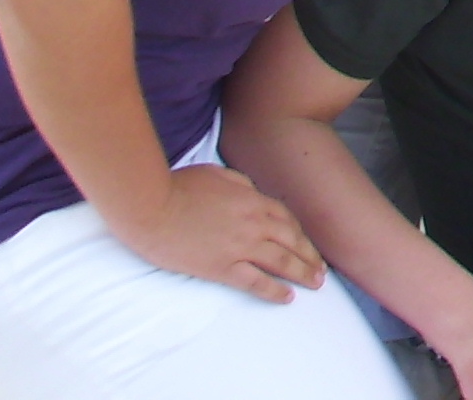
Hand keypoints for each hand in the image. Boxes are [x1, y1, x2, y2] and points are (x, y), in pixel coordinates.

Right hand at [110, 162, 324, 303]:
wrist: (151, 207)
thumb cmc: (178, 187)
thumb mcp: (216, 174)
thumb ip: (239, 183)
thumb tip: (251, 192)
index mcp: (252, 199)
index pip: (286, 218)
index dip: (299, 233)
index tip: (306, 244)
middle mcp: (253, 223)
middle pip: (291, 240)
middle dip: (309, 255)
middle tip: (321, 269)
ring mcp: (240, 246)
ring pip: (281, 261)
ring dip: (302, 273)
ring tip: (315, 284)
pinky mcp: (222, 267)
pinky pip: (256, 282)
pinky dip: (274, 290)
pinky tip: (287, 297)